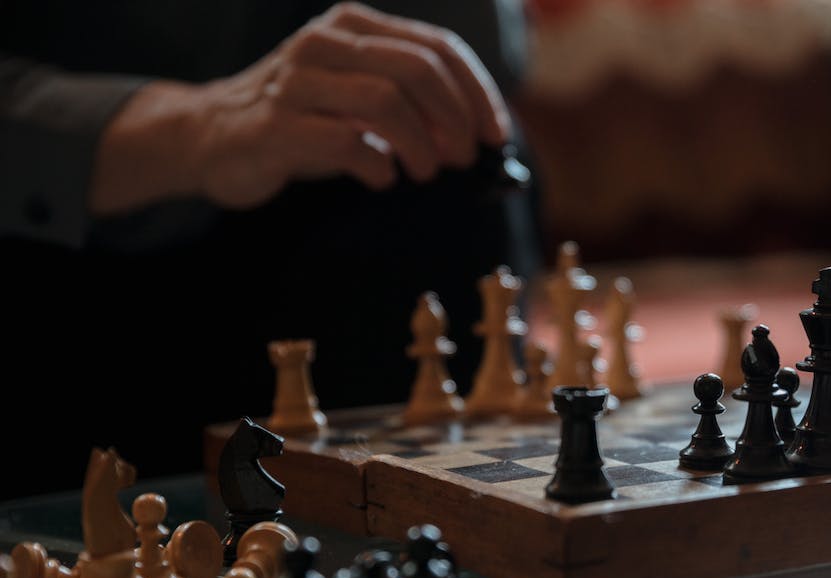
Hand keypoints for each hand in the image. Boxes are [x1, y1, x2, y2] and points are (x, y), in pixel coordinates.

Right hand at [91, 2, 511, 213]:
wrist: (211, 138)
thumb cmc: (303, 120)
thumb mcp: (358, 96)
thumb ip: (411, 101)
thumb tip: (476, 134)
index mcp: (353, 25)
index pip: (437, 47)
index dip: (477, 93)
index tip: (496, 135)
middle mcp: (324, 43)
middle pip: (417, 69)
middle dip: (455, 118)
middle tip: (464, 157)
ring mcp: (295, 81)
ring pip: (386, 101)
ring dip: (422, 144)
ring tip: (425, 171)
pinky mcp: (274, 125)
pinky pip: (347, 142)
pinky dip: (378, 165)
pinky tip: (381, 178)